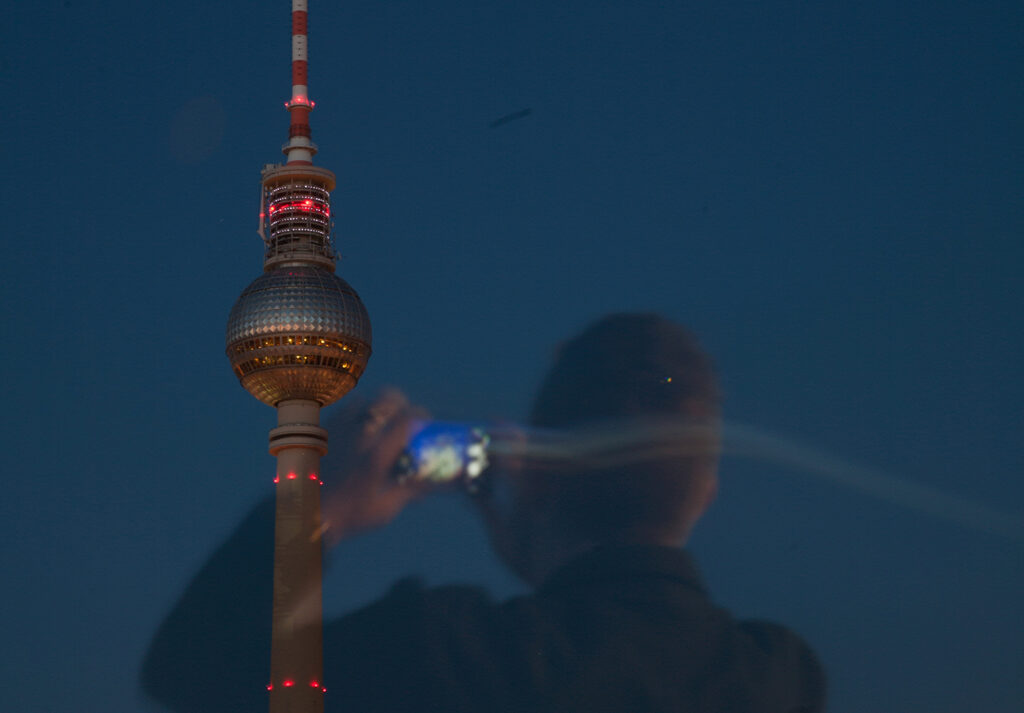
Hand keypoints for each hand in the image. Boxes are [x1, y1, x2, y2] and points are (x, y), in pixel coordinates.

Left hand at [319, 389, 429, 545]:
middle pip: (388, 397)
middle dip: (402, 403)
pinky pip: (344, 410)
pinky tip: (358, 430)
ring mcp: (340, 430)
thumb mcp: (385, 508)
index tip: (426, 422)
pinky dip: (357, 414)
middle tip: (405, 416)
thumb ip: (411, 491)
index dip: (422, 416)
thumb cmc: (347, 515)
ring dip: (378, 407)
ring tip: (381, 422)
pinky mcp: (324, 432)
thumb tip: (432, 484)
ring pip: (366, 400)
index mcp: (378, 454)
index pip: (408, 419)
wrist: (304, 513)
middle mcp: (360, 435)